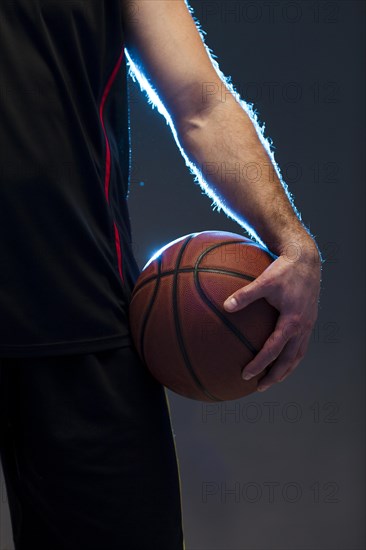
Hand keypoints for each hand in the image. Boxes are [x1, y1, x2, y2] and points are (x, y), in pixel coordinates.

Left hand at [223, 240, 321, 391]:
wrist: (306, 259)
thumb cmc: (283, 269)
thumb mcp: (263, 281)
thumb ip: (245, 294)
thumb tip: (225, 306)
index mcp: (292, 321)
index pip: (274, 350)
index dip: (260, 364)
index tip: (246, 374)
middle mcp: (303, 327)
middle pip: (289, 360)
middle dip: (275, 376)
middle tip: (259, 387)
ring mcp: (308, 325)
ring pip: (298, 355)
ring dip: (285, 369)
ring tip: (272, 379)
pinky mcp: (309, 320)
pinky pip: (301, 345)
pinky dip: (291, 356)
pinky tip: (281, 356)